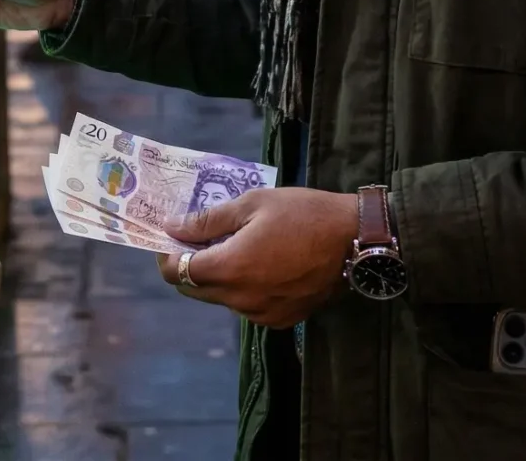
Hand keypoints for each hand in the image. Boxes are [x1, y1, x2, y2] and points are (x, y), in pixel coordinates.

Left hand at [157, 188, 359, 328]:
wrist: (356, 241)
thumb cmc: (303, 214)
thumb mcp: (252, 204)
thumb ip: (207, 220)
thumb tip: (172, 227)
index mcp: (230, 269)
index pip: (177, 272)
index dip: (168, 255)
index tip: (174, 237)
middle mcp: (241, 300)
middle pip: (196, 290)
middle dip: (189, 266)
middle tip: (203, 239)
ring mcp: (262, 315)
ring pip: (222, 299)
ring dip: (218, 278)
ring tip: (237, 248)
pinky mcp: (281, 321)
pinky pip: (248, 307)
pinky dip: (243, 289)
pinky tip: (261, 265)